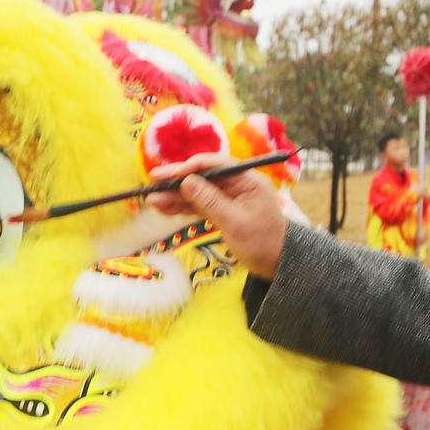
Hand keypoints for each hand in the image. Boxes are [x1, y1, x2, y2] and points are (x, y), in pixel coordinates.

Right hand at [145, 153, 288, 279]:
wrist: (278, 263)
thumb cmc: (262, 243)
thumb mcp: (235, 223)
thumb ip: (210, 201)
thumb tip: (186, 182)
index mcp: (246, 180)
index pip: (213, 165)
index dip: (188, 168)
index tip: (167, 175)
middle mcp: (236, 184)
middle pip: (202, 177)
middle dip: (176, 182)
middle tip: (151, 184)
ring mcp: (228, 197)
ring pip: (197, 192)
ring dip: (175, 197)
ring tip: (152, 201)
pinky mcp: (222, 210)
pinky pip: (199, 205)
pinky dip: (183, 207)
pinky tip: (164, 208)